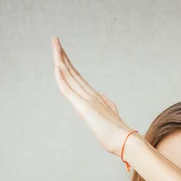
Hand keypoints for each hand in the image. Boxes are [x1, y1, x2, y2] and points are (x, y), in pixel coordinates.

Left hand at [51, 37, 133, 156]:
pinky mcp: (83, 107)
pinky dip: (61, 77)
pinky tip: (56, 66)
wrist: (125, 141)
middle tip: (55, 40)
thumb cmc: (118, 134)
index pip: (77, 77)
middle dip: (62, 55)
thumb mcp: (111, 116)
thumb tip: (104, 97)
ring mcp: (87, 99)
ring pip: (69, 75)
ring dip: (60, 59)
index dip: (68, 64)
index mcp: (94, 97)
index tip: (62, 52)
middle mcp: (90, 94)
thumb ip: (107, 105)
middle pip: (72, 71)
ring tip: (55, 43)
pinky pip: (68, 89)